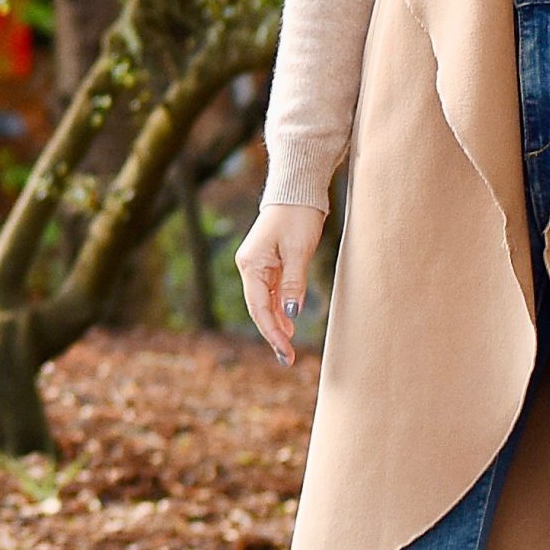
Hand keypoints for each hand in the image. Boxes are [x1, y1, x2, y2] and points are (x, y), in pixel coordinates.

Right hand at [235, 203, 326, 365]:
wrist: (298, 190)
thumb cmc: (298, 216)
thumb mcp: (299, 250)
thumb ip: (294, 282)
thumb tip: (292, 313)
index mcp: (251, 264)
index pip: (259, 307)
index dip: (272, 332)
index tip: (286, 351)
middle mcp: (250, 267)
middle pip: (258, 309)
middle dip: (273, 334)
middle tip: (288, 358)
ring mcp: (258, 265)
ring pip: (265, 303)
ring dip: (277, 324)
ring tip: (288, 348)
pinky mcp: (269, 263)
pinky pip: (272, 292)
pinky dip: (280, 309)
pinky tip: (289, 324)